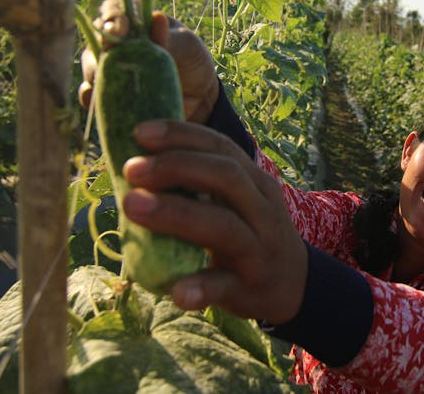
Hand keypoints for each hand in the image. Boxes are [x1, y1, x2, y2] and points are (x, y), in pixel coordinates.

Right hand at [78, 0, 218, 123]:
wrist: (198, 96)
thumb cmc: (191, 60)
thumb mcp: (187, 45)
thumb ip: (170, 36)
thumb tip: (157, 19)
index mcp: (134, 20)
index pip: (113, 10)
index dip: (112, 16)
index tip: (119, 29)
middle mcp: (115, 41)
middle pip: (96, 39)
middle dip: (102, 47)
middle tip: (114, 56)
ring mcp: (109, 67)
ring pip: (91, 67)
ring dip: (98, 74)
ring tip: (115, 83)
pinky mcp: (109, 92)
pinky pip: (91, 94)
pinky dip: (93, 97)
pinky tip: (103, 101)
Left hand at [120, 119, 307, 323]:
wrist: (293, 285)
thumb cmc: (251, 236)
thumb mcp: (240, 203)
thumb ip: (203, 184)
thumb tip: (138, 162)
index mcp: (256, 183)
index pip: (222, 147)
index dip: (182, 135)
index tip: (140, 132)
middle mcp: (262, 210)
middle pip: (225, 177)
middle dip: (175, 166)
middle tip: (130, 169)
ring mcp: (259, 250)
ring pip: (223, 226)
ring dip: (175, 213)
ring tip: (132, 205)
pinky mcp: (250, 288)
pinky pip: (225, 286)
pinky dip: (200, 288)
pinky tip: (176, 292)